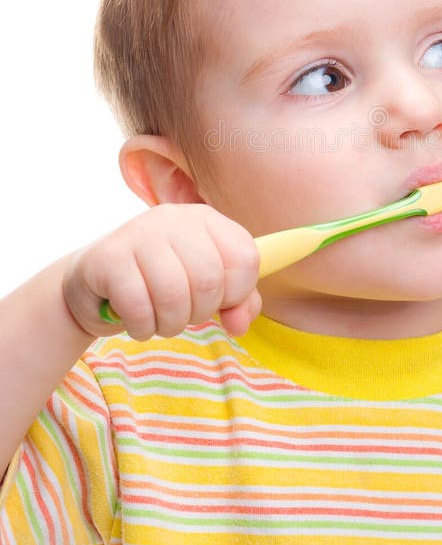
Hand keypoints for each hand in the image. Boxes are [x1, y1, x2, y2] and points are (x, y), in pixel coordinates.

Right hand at [62, 203, 260, 339]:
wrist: (93, 285)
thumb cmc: (157, 285)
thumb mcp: (203, 289)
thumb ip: (237, 302)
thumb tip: (240, 323)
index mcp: (205, 219)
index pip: (245, 258)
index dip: (236, 293)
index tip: (217, 301)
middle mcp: (173, 217)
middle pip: (209, 281)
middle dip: (198, 313)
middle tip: (181, 314)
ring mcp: (138, 233)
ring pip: (173, 296)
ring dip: (169, 324)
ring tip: (158, 319)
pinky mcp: (108, 257)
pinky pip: (138, 307)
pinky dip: (141, 327)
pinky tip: (135, 320)